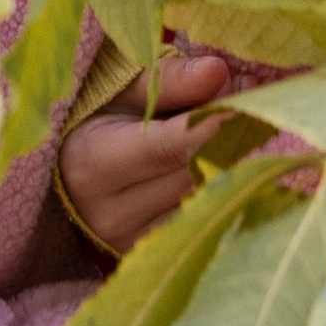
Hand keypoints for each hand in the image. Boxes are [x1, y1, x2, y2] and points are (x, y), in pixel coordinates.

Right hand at [55, 51, 232, 254]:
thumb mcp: (124, 86)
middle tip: (254, 102)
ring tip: (240, 128)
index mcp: (91, 162)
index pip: (166, 148)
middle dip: (228, 138)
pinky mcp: (149, 255)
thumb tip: (218, 71)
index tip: (250, 101)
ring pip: (202, 201)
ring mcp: (129, 241)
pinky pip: (201, 221)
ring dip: (229, 164)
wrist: (70, 161)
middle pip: (191, 175)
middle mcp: (107, 212)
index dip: (211, 125)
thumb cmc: (97, 112)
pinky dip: (219, 190)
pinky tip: (228, 163)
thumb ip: (170, 80)